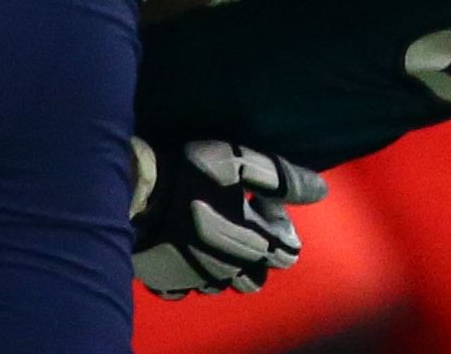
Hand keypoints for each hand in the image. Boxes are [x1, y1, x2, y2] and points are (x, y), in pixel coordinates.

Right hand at [130, 137, 327, 298]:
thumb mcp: (242, 161)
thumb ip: (283, 180)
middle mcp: (225, 269)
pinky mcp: (162, 282)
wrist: (130, 191)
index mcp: (249, 242)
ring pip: (223, 285)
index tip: (265, 204)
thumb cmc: (188, 171)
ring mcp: (192, 279)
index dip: (282, 228)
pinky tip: (186, 248)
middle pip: (257, 278)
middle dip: (260, 253)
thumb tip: (320, 192)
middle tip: (243, 220)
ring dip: (228, 264)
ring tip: (215, 231)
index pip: (286, 254)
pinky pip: (186, 289)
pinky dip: (192, 274)